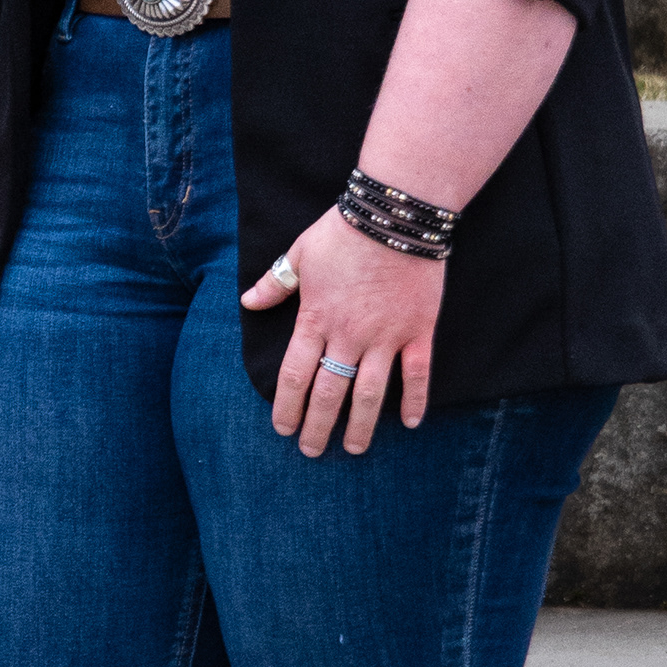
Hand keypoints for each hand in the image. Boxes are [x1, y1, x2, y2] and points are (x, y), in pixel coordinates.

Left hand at [241, 207, 441, 456]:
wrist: (394, 214)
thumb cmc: (343, 231)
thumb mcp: (299, 253)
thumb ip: (275, 284)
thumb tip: (248, 301)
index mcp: (315, 319)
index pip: (295, 375)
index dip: (287, 406)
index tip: (282, 429)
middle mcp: (348, 336)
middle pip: (329, 392)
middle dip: (317, 426)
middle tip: (311, 452)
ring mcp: (385, 337)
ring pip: (370, 393)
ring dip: (361, 426)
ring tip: (354, 449)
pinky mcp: (418, 331)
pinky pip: (417, 374)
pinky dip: (416, 401)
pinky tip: (412, 425)